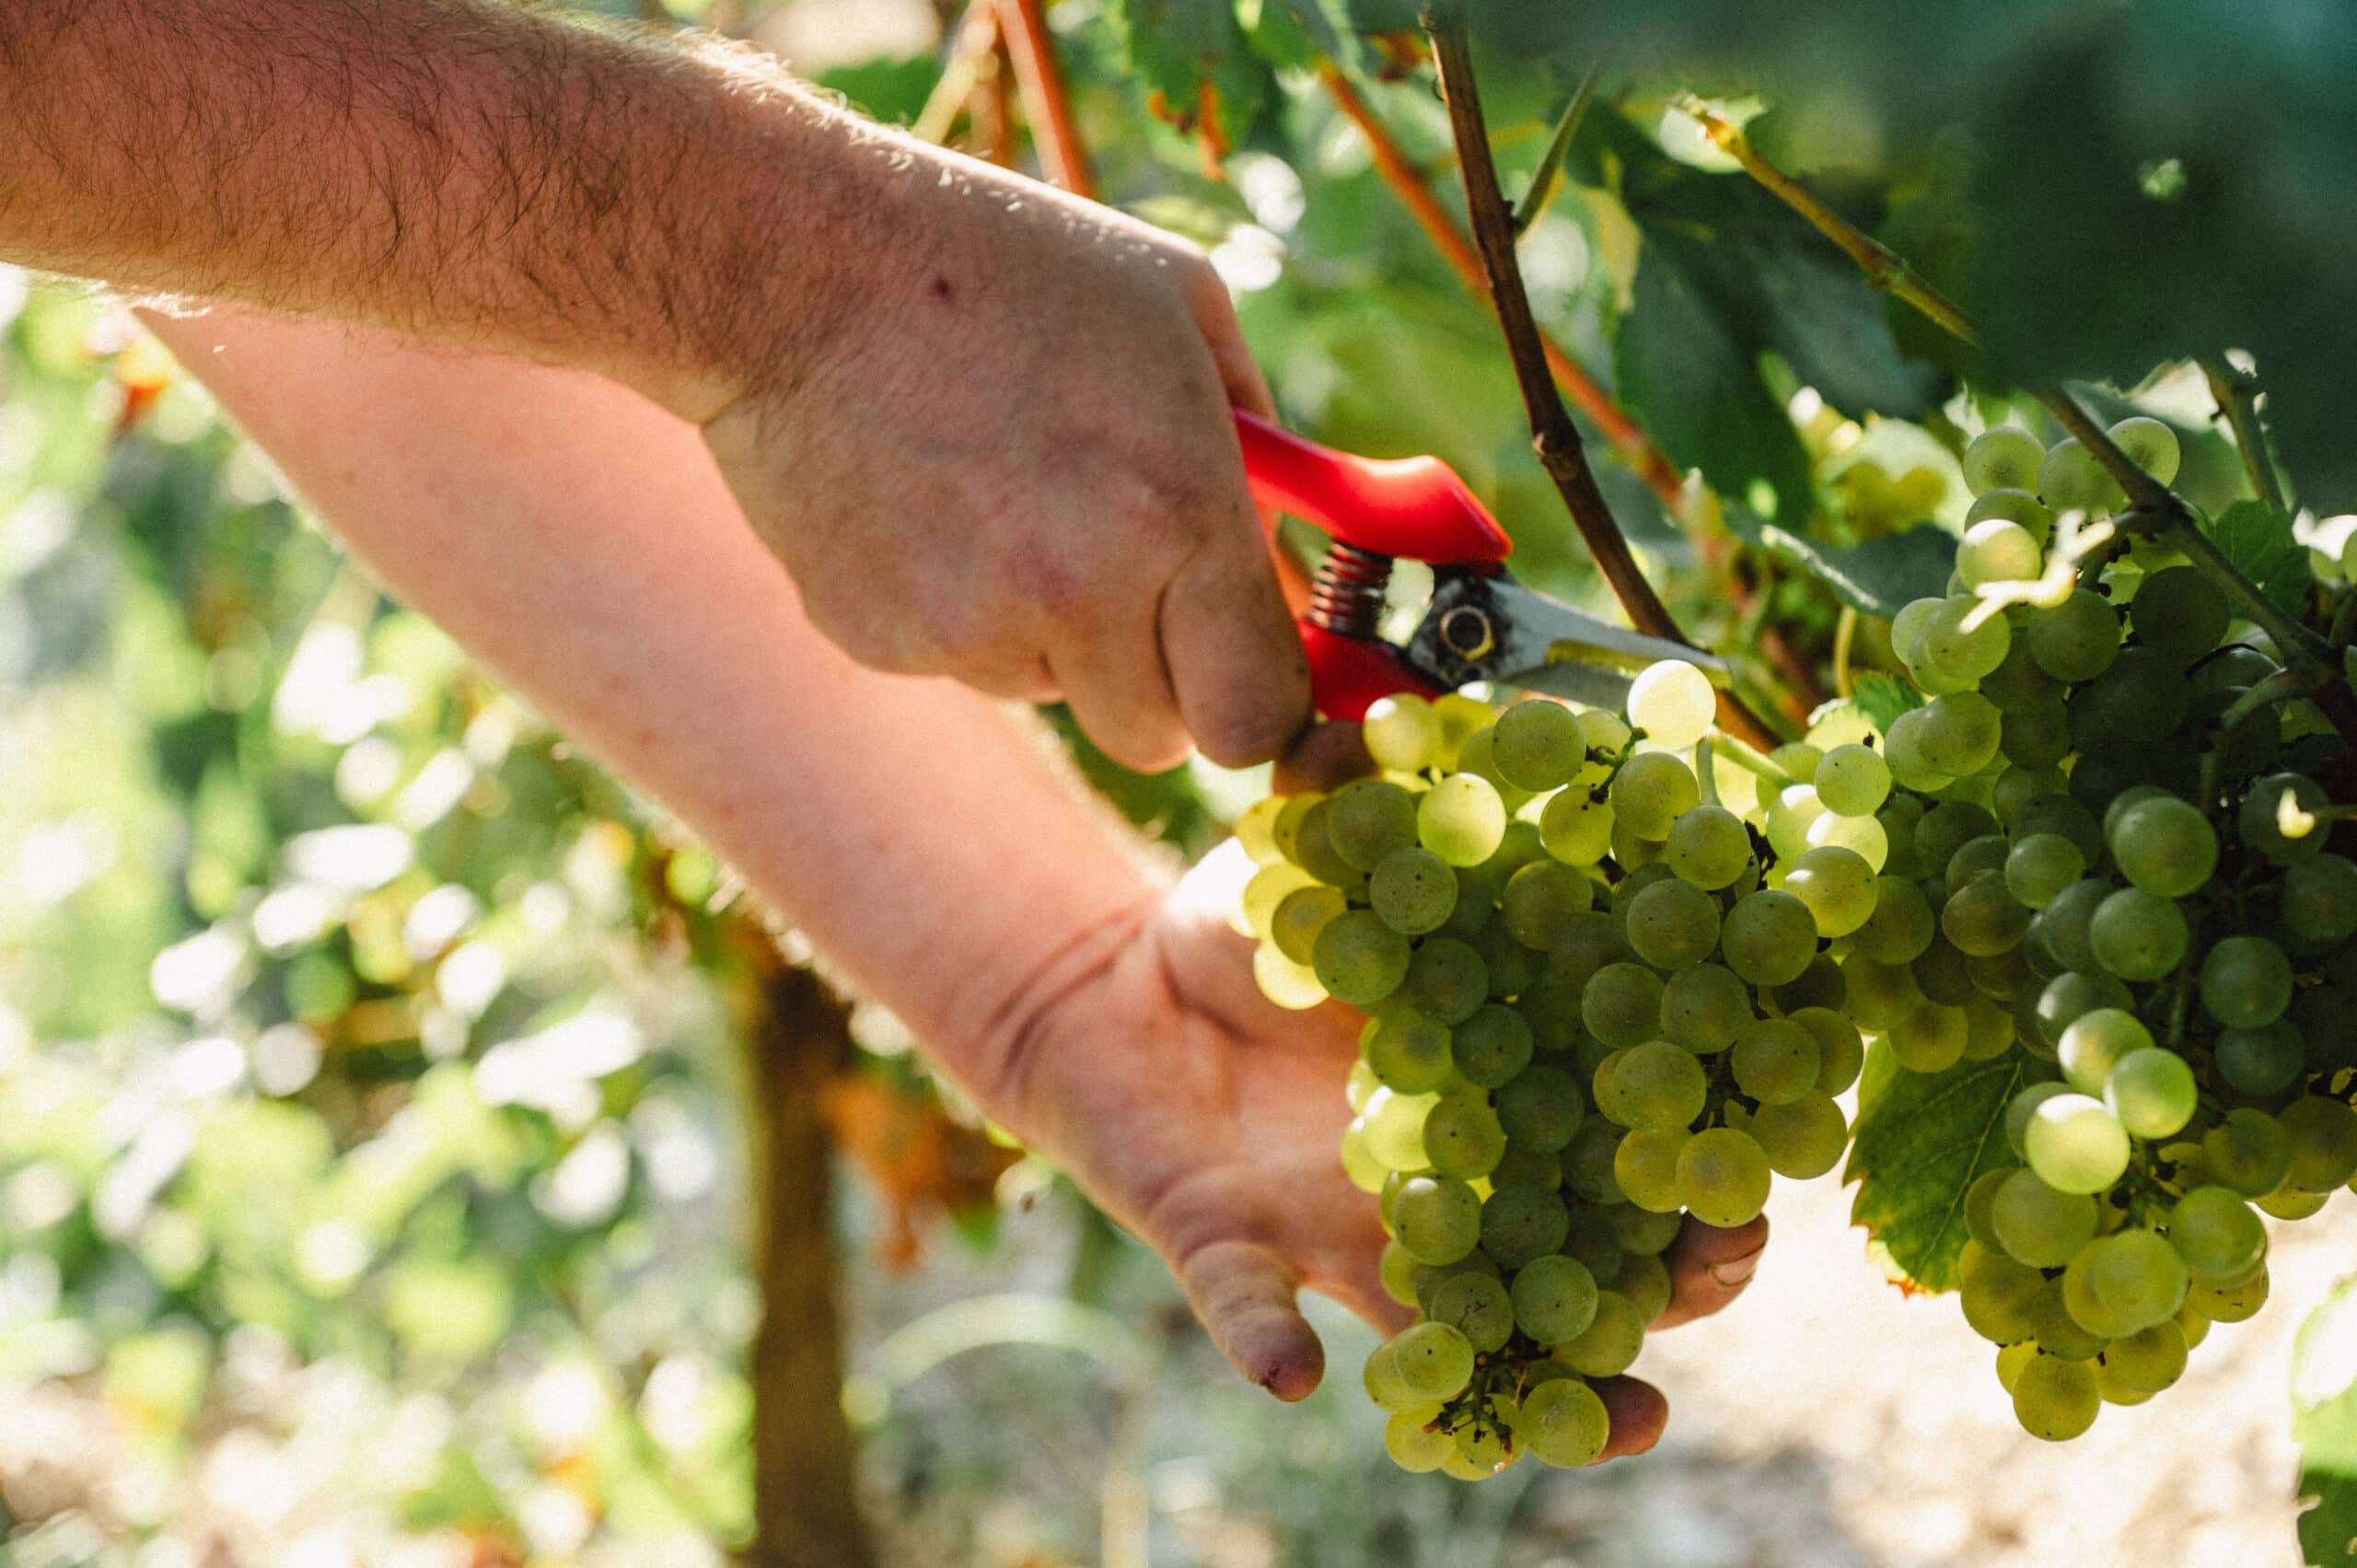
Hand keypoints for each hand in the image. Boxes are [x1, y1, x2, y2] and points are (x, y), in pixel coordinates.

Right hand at [701, 141, 1307, 772]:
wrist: (792, 265)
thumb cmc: (1004, 263)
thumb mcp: (1181, 307)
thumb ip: (1260, 445)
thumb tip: (1286, 548)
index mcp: (1175, 509)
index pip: (1257, 713)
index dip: (1262, 701)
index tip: (1248, 672)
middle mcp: (1077, 590)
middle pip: (1159, 739)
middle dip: (1163, 682)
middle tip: (1134, 590)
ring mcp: (967, 628)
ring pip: (1055, 692)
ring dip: (1053, 630)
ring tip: (1002, 493)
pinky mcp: (877, 640)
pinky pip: (957, 660)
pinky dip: (957, 605)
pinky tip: (926, 500)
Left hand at [977, 860, 1767, 1461]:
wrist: (1114, 991)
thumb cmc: (1254, 921)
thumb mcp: (1313, 847)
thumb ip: (1360, 793)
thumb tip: (1390, 716)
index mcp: (1502, 1073)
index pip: (1639, 1119)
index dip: (1720, 1131)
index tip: (1782, 1127)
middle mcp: (1454, 1180)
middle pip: (1598, 1254)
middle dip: (1673, 1274)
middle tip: (1719, 1263)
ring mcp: (1352, 1234)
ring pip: (1467, 1331)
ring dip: (1543, 1382)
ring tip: (1617, 1414)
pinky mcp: (1240, 1253)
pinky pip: (1258, 1312)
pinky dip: (1272, 1342)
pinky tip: (1298, 1372)